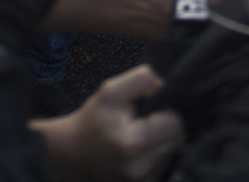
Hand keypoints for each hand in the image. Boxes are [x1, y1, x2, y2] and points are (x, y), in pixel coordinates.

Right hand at [44, 66, 183, 181]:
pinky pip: (162, 167)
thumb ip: (142, 80)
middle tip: (143, 123)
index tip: (149, 112)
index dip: (165, 112)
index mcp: (134, 143)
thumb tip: (163, 86)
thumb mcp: (111, 91)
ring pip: (171, 154)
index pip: (175, 124)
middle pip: (177, 140)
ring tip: (138, 137)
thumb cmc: (92, 121)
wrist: (71, 153)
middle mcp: (139, 168)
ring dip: (161, 143)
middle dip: (165, 128)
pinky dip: (154, 157)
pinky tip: (137, 151)